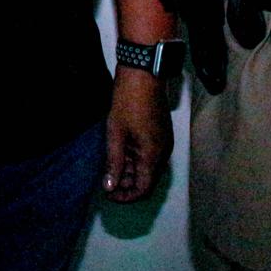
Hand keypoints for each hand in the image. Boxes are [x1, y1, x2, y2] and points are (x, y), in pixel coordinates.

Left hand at [100, 67, 170, 201]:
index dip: (126, 197)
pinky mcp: (161, 133)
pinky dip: (135, 159)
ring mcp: (163, 142)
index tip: (108, 194)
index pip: (143, 189)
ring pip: (147, 167)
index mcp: (153, 156)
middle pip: (147, 180)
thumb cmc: (128, 102)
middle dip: (127, 185)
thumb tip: (109, 187)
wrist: (142, 73)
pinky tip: (119, 153)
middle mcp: (163, 153)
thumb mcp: (116, 134)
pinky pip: (149, 154)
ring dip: (130, 171)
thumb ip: (114, 163)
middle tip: (106, 182)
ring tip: (110, 168)